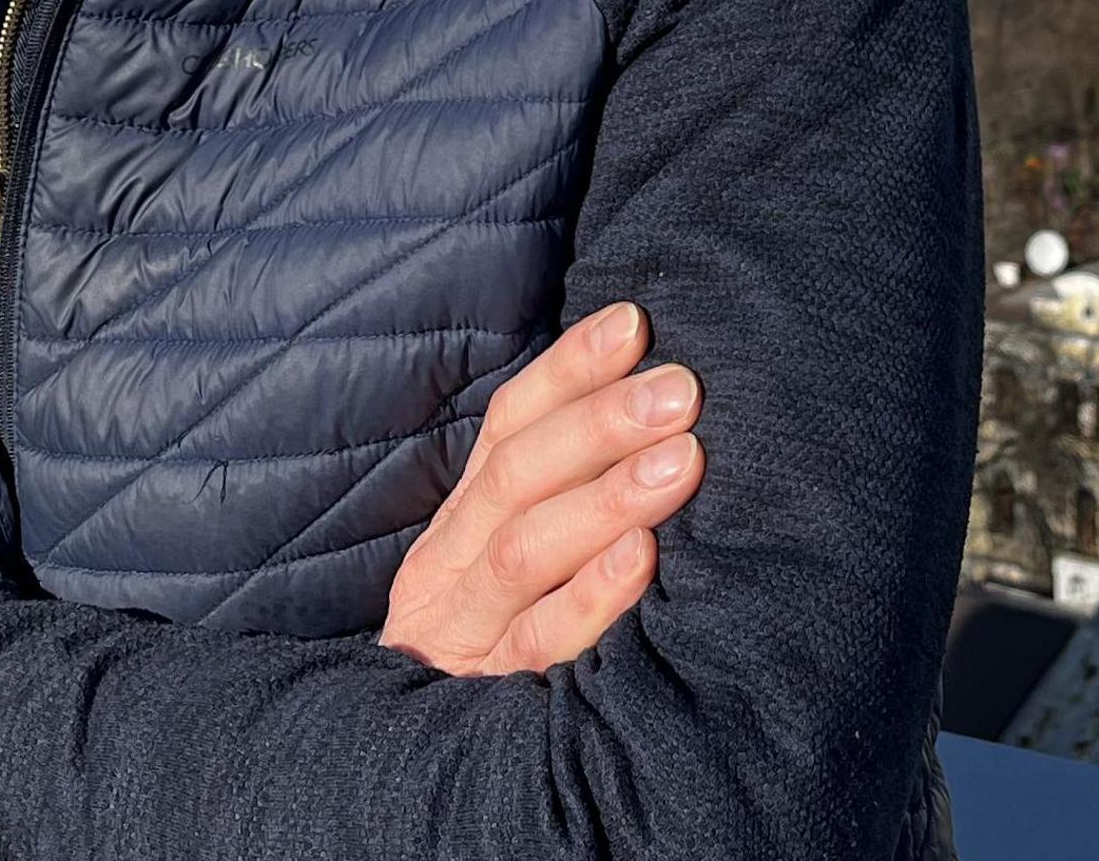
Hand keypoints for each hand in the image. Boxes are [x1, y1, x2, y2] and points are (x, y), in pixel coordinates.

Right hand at [382, 301, 704, 675]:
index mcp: (456, 527)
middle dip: (601, 424)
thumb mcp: (508, 561)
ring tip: (683, 459)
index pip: (506, 430)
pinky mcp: (492, 698)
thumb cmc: (501, 642)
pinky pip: (542, 645)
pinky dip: (593, 597)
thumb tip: (643, 397)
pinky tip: (643, 559)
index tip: (635, 323)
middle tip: (681, 389)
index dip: (568, 372)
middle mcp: (447, 573)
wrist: (415, 777)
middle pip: (516, 478)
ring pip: (525, 552)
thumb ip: (553, 496)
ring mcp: (465, 637)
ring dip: (608, 497)